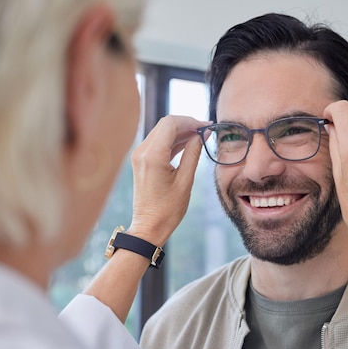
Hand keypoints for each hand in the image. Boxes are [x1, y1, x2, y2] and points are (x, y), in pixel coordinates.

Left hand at [127, 115, 209, 245]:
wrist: (149, 227)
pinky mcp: (141, 161)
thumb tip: (202, 134)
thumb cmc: (168, 209)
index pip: (171, 124)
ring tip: (201, 136)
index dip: (191, 121)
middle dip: (186, 124)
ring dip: (181, 131)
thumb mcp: (186, 180)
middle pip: (165, 124)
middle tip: (206, 130)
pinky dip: (173, 141)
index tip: (207, 126)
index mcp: (152, 156)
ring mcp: (140, 156)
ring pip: (162, 132)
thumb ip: (193, 153)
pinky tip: (189, 144)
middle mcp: (142, 152)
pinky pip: (158, 143)